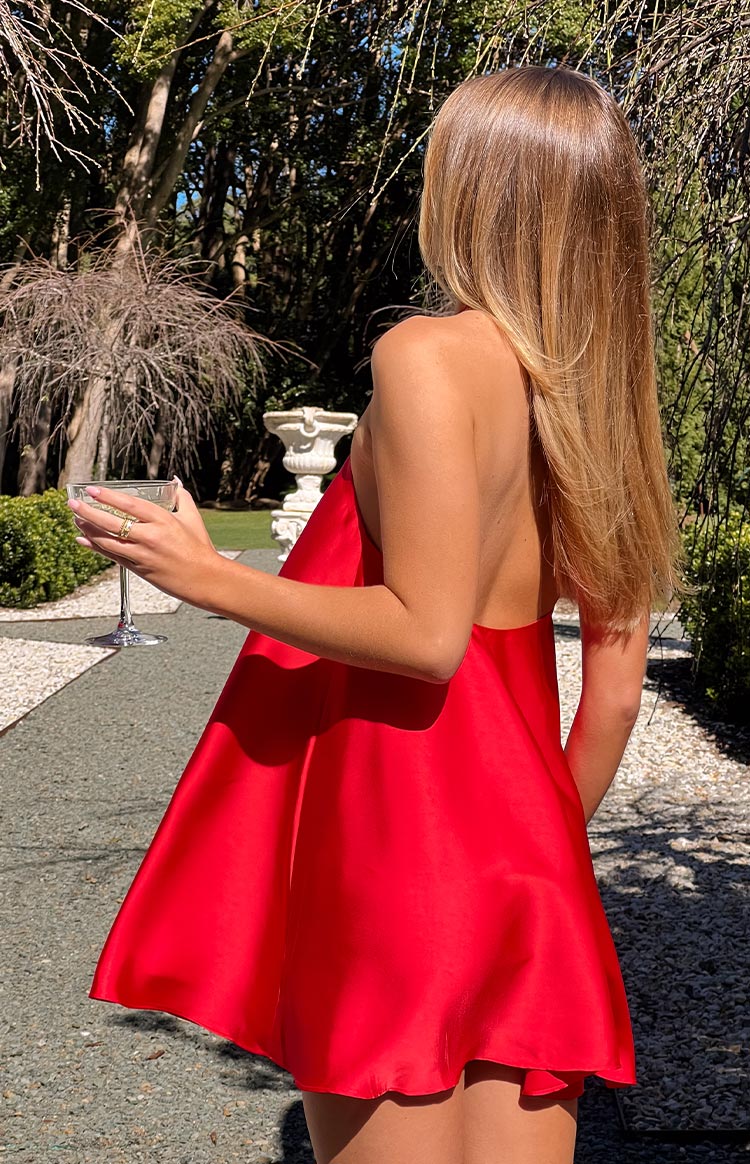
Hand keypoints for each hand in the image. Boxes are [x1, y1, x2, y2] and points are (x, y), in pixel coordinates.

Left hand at [67, 477, 220, 606]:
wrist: (205, 578)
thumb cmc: (200, 548)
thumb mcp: (192, 518)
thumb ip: (181, 497)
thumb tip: (175, 481)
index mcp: (162, 520)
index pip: (129, 504)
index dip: (108, 497)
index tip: (92, 490)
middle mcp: (150, 536)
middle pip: (112, 522)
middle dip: (88, 512)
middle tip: (73, 503)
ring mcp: (142, 554)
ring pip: (107, 540)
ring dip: (88, 529)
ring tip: (76, 519)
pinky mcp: (138, 569)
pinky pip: (112, 556)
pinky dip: (95, 547)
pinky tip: (83, 540)